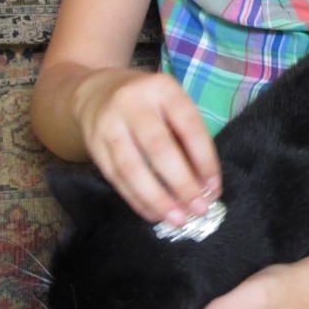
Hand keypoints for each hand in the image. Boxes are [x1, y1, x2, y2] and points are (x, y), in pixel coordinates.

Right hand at [71, 67, 220, 222]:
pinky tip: (154, 213)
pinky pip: (116, 178)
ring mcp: (109, 124)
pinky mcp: (94, 145)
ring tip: (177, 219)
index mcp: (162, 89)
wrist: (97, 91)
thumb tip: (204, 186)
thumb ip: (188, 138)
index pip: (188, 127)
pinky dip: (137, 199)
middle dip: (182, 183)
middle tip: (199, 209)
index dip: (204, 160)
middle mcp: (133, 103)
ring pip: (132, 168)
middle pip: (159, 148)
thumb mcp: (171, 104)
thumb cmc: (148, 102)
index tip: (214, 187)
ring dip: (157, 199)